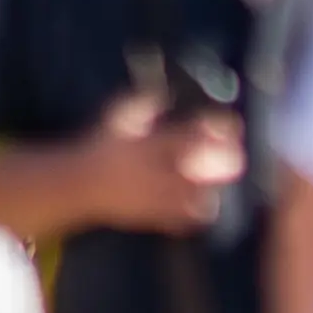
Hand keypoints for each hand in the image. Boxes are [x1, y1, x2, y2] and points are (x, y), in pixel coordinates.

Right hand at [79, 98, 240, 234]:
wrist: (73, 184)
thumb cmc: (97, 146)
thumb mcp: (118, 117)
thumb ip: (143, 105)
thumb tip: (165, 93)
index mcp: (147, 143)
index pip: (186, 134)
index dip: (212, 130)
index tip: (233, 126)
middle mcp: (150, 169)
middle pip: (191, 165)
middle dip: (217, 163)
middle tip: (239, 159)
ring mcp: (147, 194)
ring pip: (184, 194)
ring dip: (207, 190)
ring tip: (225, 187)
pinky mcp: (142, 214)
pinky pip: (169, 219)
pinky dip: (188, 218)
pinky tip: (206, 215)